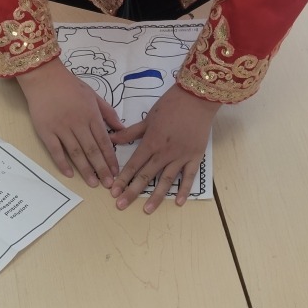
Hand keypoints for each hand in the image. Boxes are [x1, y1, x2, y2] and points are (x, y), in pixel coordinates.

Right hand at [17, 58, 123, 187]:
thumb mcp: (93, 95)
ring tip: (93, 183)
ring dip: (86, 169)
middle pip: (92, 150)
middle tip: (109, 184)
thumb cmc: (70, 86)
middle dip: (102, 168)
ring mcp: (61, 128)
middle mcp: (78, 123)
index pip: (104, 140)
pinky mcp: (46, 132)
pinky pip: (56, 151)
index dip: (111, 158)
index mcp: (91, 115)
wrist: (44, 77)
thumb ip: (108, 113)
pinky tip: (69, 174)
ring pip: (76, 153)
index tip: (116, 171)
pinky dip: (63, 163)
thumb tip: (122, 129)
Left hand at [110, 84, 218, 212]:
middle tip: (120, 206)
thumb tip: (110, 138)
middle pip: (146, 176)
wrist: (197, 97)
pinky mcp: (195, 156)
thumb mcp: (147, 118)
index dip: (122, 179)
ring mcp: (181, 156)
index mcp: (150, 143)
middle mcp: (164, 153)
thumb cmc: (170, 105)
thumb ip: (130, 132)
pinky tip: (179, 202)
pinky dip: (184, 189)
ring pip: (166, 180)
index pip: (133, 165)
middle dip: (132, 192)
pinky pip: (189, 176)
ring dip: (156, 196)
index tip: (113, 192)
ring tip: (146, 210)